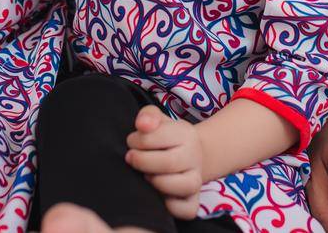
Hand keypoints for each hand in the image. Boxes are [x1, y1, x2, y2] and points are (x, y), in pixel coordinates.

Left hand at [125, 104, 204, 219]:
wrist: (187, 156)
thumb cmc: (163, 138)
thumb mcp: (156, 120)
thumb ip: (148, 116)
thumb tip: (143, 125)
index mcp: (186, 134)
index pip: (159, 136)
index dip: (138, 140)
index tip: (131, 142)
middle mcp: (195, 157)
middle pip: (169, 163)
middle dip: (143, 161)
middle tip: (131, 158)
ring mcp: (196, 180)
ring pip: (184, 186)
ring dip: (158, 182)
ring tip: (146, 176)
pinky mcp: (193, 202)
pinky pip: (187, 209)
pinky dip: (171, 206)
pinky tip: (158, 195)